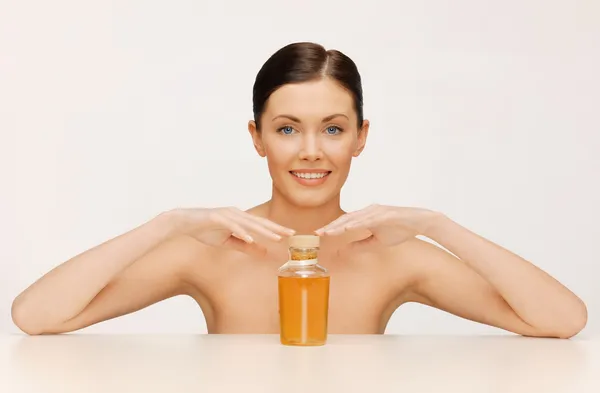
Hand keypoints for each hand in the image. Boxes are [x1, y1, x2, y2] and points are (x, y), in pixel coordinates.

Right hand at [168, 207, 294, 255]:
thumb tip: (263, 251)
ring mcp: (227, 215)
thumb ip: (245, 246)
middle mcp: (237, 214)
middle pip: (260, 222)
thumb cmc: (207, 230)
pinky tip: (250, 238)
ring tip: (276, 237)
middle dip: (276, 228)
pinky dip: (241, 232)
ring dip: (263, 231)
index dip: (276, 229)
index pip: (262, 225)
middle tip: (291, 233)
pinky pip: (232, 226)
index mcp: (241, 219)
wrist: (185, 223)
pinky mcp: (216, 218)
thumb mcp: (229, 242)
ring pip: (249, 223)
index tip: (290, 234)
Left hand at [315, 204, 440, 254]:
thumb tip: (345, 249)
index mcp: (365, 216)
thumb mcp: (377, 241)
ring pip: (355, 218)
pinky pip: (369, 219)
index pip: (344, 222)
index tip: (318, 234)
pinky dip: (358, 223)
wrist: (420, 222)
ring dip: (340, 225)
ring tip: (328, 231)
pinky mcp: (386, 214)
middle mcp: (369, 211)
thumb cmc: (400, 229)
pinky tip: (348, 227)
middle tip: (316, 233)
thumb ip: (361, 244)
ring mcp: (377, 211)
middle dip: (331, 226)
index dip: (331, 228)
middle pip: (346, 218)